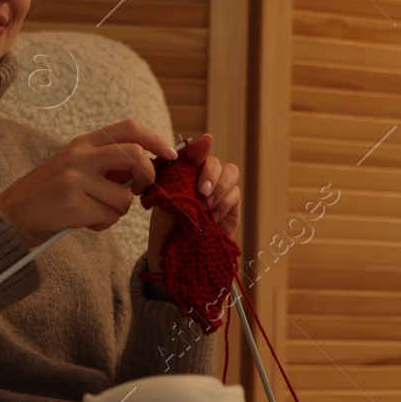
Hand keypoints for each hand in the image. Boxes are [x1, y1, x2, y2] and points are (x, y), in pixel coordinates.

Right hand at [0, 119, 175, 247]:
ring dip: (118, 212)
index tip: (170, 155)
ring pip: (125, 197)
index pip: (129, 128)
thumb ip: (106, 165)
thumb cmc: (48, 196)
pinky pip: (109, 218)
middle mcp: (80, 156)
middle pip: (135, 156)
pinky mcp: (72, 205)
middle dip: (147, 177)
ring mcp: (75, 179)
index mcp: (83, 143)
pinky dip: (103, 225)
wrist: (10, 216)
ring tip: (97, 213)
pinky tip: (85, 222)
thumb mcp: (74, 168)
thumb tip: (147, 168)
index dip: (156, 139)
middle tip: (141, 192)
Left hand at [146, 132, 240, 277]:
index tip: (203, 144)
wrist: (174, 258)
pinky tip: (213, 217)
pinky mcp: (232, 207)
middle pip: (216, 161)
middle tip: (201, 192)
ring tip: (206, 206)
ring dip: (219, 188)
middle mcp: (204, 179)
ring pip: (231, 173)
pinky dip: (224, 204)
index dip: (200, 147)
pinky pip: (235, 195)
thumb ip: (177, 173)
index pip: (195, 153)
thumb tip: (187, 150)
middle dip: (211, 174)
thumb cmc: (165, 227)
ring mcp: (219, 192)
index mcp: (185, 173)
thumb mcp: (165, 199)